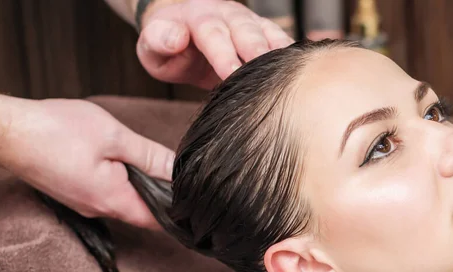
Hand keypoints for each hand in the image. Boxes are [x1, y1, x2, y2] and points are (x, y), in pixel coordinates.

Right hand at [0, 98, 173, 229]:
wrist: (7, 131)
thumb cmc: (55, 131)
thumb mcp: (114, 137)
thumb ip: (150, 156)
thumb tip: (178, 170)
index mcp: (113, 200)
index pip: (158, 220)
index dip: (178, 211)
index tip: (194, 199)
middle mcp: (99, 209)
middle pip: (143, 211)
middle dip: (162, 195)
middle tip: (179, 173)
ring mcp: (85, 202)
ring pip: (125, 200)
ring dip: (140, 185)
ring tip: (152, 162)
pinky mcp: (75, 192)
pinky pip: (107, 192)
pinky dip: (122, 180)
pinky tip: (122, 161)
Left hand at [136, 0, 293, 87]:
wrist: (182, 32)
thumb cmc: (166, 47)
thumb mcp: (151, 47)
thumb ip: (158, 41)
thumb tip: (175, 38)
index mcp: (197, 17)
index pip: (213, 34)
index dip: (224, 54)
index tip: (232, 74)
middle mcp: (227, 14)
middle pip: (246, 31)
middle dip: (258, 52)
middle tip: (269, 76)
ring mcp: (248, 22)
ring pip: (268, 33)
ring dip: (279, 53)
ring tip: (291, 74)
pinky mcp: (263, 33)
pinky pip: (281, 41)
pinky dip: (291, 55)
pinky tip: (301, 71)